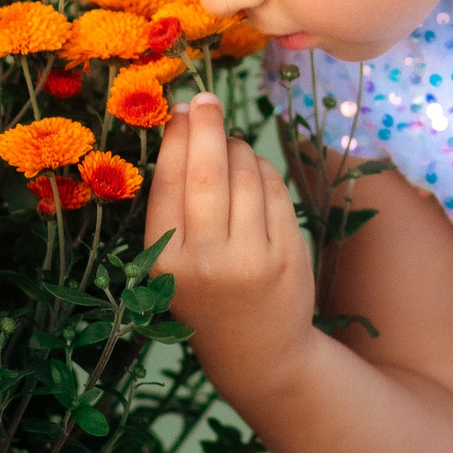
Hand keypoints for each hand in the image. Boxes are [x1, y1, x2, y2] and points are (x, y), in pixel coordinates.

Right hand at [144, 94, 315, 390]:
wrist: (255, 352)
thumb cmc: (205, 296)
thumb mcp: (172, 263)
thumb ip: (174, 208)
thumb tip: (184, 127)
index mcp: (166, 260)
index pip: (170, 183)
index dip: (176, 139)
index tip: (181, 109)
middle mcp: (206, 260)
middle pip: (208, 173)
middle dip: (207, 127)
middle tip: (205, 100)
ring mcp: (250, 258)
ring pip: (245, 176)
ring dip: (238, 149)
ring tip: (230, 146)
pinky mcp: (286, 255)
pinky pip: (275, 191)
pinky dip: (263, 171)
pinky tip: (254, 170)